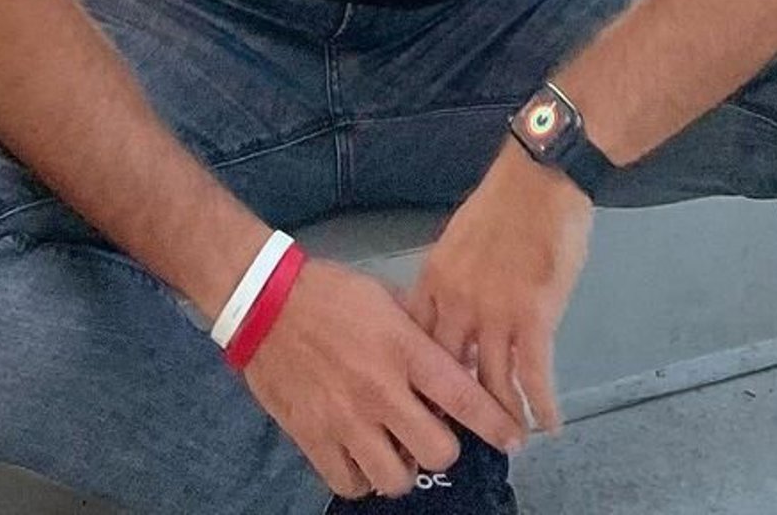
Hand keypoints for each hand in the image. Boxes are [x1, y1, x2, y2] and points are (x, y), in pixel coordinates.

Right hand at [240, 255, 526, 500]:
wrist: (264, 300)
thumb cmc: (329, 291)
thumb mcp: (384, 297)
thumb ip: (418, 330)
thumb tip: (450, 355)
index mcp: (402, 349)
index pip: (463, 399)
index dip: (496, 425)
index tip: (512, 438)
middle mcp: (380, 390)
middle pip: (437, 453)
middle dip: (444, 448)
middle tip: (432, 434)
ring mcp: (345, 419)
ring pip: (395, 480)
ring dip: (401, 468)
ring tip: (394, 449)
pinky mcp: (312, 437)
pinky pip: (350, 484)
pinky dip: (360, 478)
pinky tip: (361, 457)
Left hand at [402, 146, 593, 434]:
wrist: (540, 179)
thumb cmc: (503, 203)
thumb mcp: (459, 240)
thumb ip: (450, 280)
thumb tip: (450, 313)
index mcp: (435, 279)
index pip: (416, 341)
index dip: (418, 376)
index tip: (423, 401)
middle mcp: (458, 302)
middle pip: (447, 371)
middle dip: (453, 409)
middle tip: (461, 437)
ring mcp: (495, 312)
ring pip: (491, 383)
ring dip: (502, 417)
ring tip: (509, 441)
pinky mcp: (534, 317)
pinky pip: (534, 375)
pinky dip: (541, 405)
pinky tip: (548, 424)